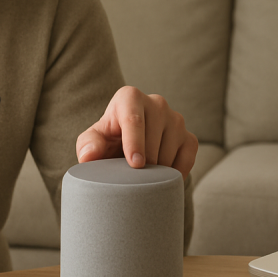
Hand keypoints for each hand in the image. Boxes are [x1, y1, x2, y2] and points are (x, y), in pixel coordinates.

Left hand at [76, 86, 197, 177]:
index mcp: (130, 97)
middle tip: (130, 178)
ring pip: (169, 152)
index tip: (135, 165)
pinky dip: (175, 174)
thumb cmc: (109, 141)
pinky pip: (187, 160)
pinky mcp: (189, 137)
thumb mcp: (94, 141)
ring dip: (156, 171)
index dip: (134, 144)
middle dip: (141, 164)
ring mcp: (176, 119)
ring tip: (142, 177)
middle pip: (152, 140)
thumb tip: (89, 155)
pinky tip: (161, 178)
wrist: (130, 148)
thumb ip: (88, 146)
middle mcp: (156, 103)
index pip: (134, 120)